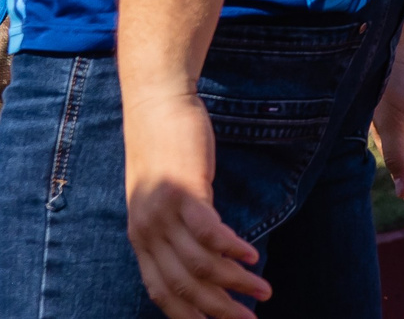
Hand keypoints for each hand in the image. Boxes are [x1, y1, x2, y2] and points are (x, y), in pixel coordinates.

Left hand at [122, 87, 267, 318]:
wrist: (156, 105)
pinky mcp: (185, 189)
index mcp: (140, 239)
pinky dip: (233, 248)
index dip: (190, 316)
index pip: (162, 293)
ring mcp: (164, 212)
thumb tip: (198, 257)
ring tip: (263, 291)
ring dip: (235, 283)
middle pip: (184, 286)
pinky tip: (252, 256)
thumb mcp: (159, 197)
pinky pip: (210, 231)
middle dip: (219, 311)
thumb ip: (172, 228)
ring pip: (200, 264)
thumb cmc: (164, 149)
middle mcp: (147, 232)